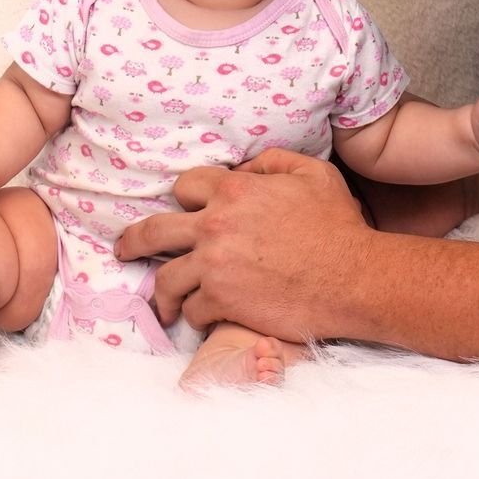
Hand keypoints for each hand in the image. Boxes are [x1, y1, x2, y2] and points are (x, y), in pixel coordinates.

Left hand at [114, 152, 371, 338]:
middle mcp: (215, 225)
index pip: (185, 186)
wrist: (354, 277)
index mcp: (234, 190)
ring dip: (163, 293)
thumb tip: (244, 167)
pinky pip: (192, 311)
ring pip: (165, 280)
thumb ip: (272, 161)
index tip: (185, 211)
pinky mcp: (221, 302)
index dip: (187, 197)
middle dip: (133, 242)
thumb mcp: (312, 173)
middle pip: (152, 231)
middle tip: (124, 250)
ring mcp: (214, 266)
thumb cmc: (338, 225)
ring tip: (164, 303)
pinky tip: (203, 317)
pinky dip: (196, 315)